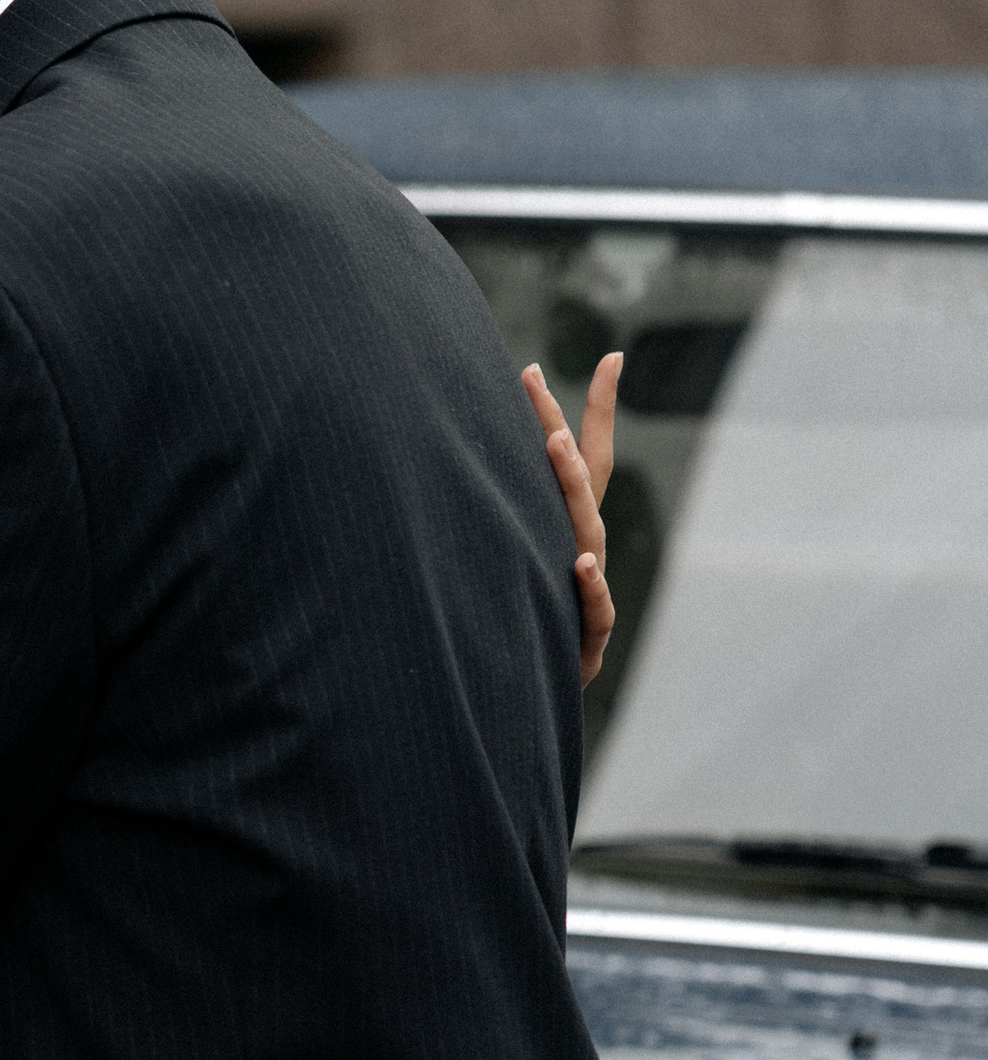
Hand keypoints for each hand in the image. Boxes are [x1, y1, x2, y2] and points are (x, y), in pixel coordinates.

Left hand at [523, 353, 619, 688]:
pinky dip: (587, 588)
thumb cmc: (515, 627)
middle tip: (532, 382)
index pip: (588, 460)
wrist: (528, 703)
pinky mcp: (585, 637)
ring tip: (553, 446)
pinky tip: (579, 565)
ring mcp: (587, 590)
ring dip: (568, 487)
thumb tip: (447, 462)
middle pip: (579, 481)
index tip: (612, 357)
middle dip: (555, 428)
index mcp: (565, 532)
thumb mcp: (504, 571)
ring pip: (584, 531)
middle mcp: (583, 551)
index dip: (599, 409)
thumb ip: (491, 520)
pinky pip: (592, 609)